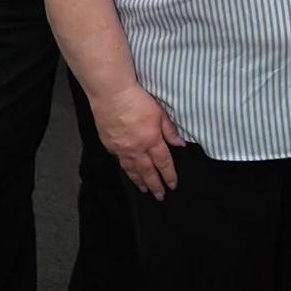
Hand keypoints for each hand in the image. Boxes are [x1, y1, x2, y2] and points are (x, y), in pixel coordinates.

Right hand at [93, 84, 183, 199]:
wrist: (112, 95)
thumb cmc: (138, 100)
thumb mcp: (160, 113)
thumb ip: (170, 130)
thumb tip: (180, 144)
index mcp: (151, 140)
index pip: (163, 162)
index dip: (169, 175)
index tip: (172, 185)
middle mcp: (136, 148)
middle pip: (147, 171)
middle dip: (154, 184)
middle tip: (159, 196)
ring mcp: (121, 148)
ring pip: (131, 169)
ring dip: (139, 181)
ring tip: (144, 189)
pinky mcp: (109, 144)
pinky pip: (119, 160)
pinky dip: (125, 168)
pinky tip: (128, 171)